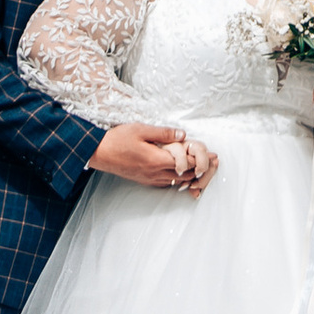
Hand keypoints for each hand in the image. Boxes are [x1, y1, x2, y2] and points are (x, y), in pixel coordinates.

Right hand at [90, 122, 217, 192]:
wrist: (98, 153)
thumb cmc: (118, 139)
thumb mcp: (141, 129)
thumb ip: (163, 133)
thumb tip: (183, 135)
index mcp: (156, 160)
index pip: (186, 164)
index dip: (202, 160)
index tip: (213, 156)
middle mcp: (155, 173)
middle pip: (185, 176)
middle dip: (201, 170)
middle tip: (214, 163)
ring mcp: (149, 179)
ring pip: (176, 182)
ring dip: (191, 176)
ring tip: (203, 169)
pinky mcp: (144, 180)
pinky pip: (166, 183)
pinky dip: (178, 180)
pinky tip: (182, 175)